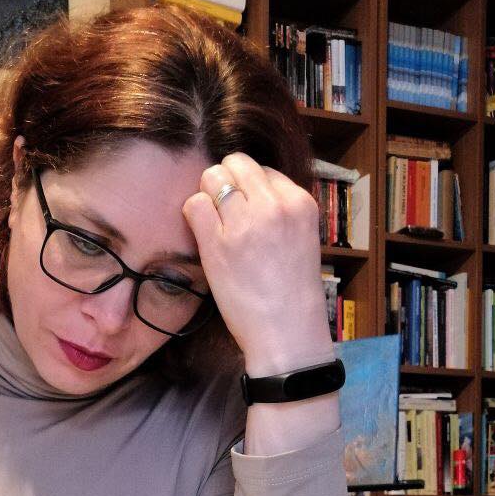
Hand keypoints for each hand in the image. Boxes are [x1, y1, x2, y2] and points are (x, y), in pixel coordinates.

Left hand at [182, 154, 332, 376]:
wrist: (287, 331)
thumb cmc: (291, 293)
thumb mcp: (300, 239)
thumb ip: (280, 213)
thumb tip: (249, 194)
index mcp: (300, 202)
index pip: (263, 169)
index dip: (249, 188)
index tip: (246, 211)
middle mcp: (274, 205)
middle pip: (236, 163)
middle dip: (225, 182)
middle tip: (224, 213)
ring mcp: (245, 223)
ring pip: (213, 177)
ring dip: (207, 195)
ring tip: (213, 224)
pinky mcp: (218, 243)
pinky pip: (195, 204)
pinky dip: (193, 214)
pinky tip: (202, 235)